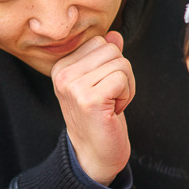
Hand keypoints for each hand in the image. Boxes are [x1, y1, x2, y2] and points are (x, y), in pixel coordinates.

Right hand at [52, 32, 134, 184]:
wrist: (95, 154)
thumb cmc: (99, 117)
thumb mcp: (100, 82)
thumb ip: (104, 57)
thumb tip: (114, 34)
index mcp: (61, 66)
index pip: (99, 42)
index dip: (110, 64)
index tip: (102, 87)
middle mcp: (63, 74)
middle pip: (111, 50)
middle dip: (121, 73)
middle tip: (110, 97)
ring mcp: (74, 87)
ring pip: (120, 63)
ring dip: (126, 86)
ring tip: (111, 104)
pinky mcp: (90, 99)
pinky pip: (123, 78)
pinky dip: (127, 95)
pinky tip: (114, 111)